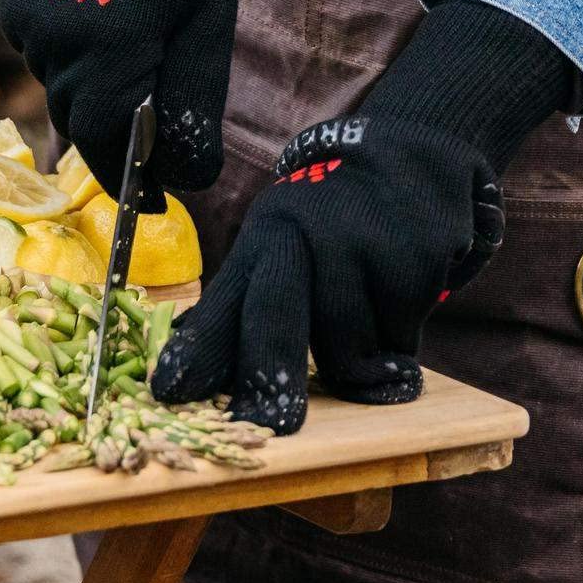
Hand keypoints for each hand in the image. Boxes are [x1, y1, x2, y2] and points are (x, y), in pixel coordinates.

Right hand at [0, 0, 236, 194]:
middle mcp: (49, 25)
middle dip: (114, 107)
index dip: (129, 171)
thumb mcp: (210, 15)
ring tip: (120, 6)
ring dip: (85, 60)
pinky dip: (54, 23)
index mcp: (111, 36)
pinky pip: (23, 32)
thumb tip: (191, 178)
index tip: (150, 196)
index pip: (105, 136)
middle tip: (150, 59)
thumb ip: (194, 97)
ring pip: (50, 69)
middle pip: (75, 107)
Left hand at [152, 113, 504, 430]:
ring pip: (350, 347)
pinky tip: (401, 298)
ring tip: (369, 330)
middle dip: (272, 380)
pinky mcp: (411, 254)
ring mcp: (357, 242)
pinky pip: (403, 335)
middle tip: (275, 427)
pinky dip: (404, 338)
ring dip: (361, 363)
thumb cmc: (332, 222)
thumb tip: (188, 379)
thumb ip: (248, 306)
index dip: (197, 351)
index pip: (222, 304)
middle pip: (277, 321)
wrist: (409, 156)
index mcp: (261, 242)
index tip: (171, 393)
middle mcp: (300, 237)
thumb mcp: (281, 245)